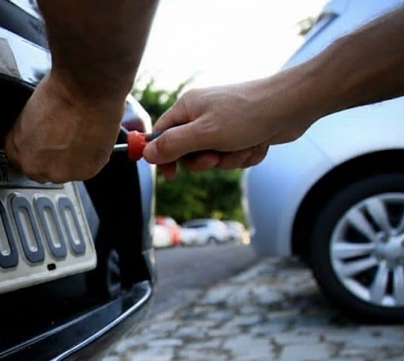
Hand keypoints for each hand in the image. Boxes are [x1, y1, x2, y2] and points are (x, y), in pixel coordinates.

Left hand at [4, 72, 124, 183]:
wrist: (87, 90)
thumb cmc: (61, 91)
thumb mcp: (31, 114)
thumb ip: (32, 134)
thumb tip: (41, 138)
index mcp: (16, 150)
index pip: (20, 161)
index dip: (36, 151)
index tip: (44, 146)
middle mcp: (35, 166)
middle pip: (42, 170)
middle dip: (53, 158)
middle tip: (64, 139)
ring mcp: (60, 172)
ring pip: (65, 172)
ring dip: (71, 160)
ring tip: (79, 137)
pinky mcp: (84, 172)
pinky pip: (86, 170)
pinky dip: (89, 159)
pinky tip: (89, 140)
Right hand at [142, 78, 315, 178]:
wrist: (294, 104)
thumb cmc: (249, 114)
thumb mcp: (205, 134)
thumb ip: (173, 145)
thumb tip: (147, 154)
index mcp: (188, 107)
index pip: (162, 134)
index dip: (163, 156)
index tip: (170, 175)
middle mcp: (203, 114)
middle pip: (188, 151)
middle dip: (206, 160)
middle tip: (217, 157)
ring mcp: (224, 123)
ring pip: (215, 157)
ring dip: (230, 159)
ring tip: (244, 146)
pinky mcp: (243, 132)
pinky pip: (234, 155)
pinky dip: (246, 155)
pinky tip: (258, 143)